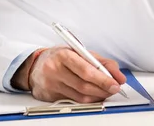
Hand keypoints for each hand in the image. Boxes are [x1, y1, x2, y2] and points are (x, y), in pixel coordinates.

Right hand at [11, 47, 125, 102]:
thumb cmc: (61, 57)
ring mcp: (51, 85)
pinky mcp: (49, 96)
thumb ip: (101, 62)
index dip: (103, 79)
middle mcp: (55, 70)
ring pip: (80, 97)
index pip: (87, 70)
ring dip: (97, 96)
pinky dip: (87, 100)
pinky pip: (73, 101)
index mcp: (64, 55)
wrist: (35, 65)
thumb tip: (118, 76)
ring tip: (106, 92)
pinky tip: (93, 96)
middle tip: (114, 89)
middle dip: (103, 89)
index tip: (116, 83)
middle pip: (84, 85)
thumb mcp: (80, 52)